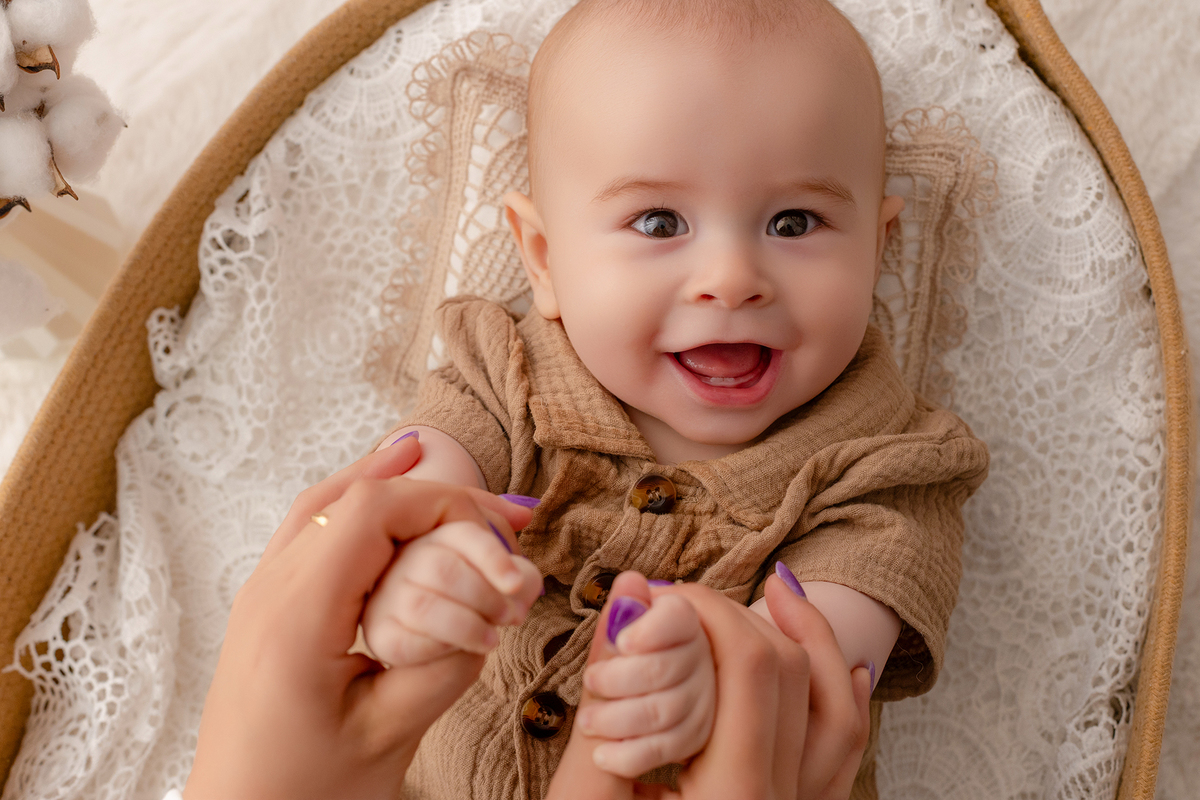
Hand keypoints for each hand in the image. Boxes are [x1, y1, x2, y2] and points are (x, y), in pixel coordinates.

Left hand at [183, 437, 532, 799]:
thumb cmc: (301, 796)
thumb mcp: (389, 736)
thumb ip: (445, 664)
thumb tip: (491, 613)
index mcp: (297, 615)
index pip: (373, 511)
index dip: (446, 504)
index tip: (503, 530)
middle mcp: (269, 590)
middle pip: (352, 497)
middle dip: (432, 492)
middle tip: (501, 512)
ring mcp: (260, 595)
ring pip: (322, 503)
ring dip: (385, 482)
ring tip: (431, 454)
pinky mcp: (266, 609)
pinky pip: (307, 531)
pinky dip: (350, 503)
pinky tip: (375, 492)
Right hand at [360, 509, 542, 666]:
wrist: (446, 647)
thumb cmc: (480, 607)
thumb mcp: (505, 586)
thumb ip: (520, 570)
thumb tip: (525, 527)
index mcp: (439, 535)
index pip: (463, 535)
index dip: (493, 558)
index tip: (516, 586)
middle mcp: (406, 558)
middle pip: (444, 570)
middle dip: (486, 597)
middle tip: (511, 617)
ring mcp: (387, 594)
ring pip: (424, 606)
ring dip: (469, 626)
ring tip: (493, 640)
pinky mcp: (378, 632)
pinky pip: (406, 640)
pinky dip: (441, 648)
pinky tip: (461, 650)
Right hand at [547, 572, 871, 799]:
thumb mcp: (585, 798)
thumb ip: (609, 693)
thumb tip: (630, 597)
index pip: (751, 665)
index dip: (709, 609)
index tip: (658, 596)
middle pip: (792, 678)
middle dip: (741, 618)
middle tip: (685, 600)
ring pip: (837, 715)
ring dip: (811, 646)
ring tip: (779, 595)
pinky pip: (841, 758)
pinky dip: (844, 703)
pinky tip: (844, 667)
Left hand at [575, 581, 714, 776]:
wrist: (629, 711)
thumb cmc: (624, 661)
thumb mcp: (620, 636)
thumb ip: (624, 614)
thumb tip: (630, 580)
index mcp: (685, 621)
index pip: (679, 617)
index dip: (650, 630)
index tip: (623, 642)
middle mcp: (704, 658)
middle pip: (665, 668)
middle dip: (619, 678)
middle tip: (590, 681)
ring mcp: (706, 700)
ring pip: (665, 711)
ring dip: (617, 718)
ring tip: (588, 721)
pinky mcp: (698, 737)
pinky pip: (668, 748)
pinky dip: (630, 754)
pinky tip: (603, 755)